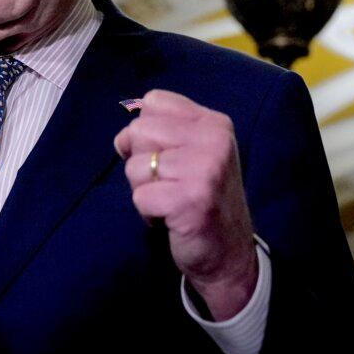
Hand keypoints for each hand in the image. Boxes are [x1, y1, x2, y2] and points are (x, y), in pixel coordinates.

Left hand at [114, 90, 257, 319]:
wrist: (229, 253)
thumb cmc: (202, 198)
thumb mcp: (194, 153)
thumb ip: (164, 131)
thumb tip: (123, 135)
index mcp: (214, 123)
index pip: (154, 101)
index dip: (144, 130)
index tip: (161, 154)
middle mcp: (213, 140)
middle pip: (139, 130)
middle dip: (141, 161)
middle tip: (167, 183)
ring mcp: (204, 169)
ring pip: (135, 166)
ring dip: (144, 189)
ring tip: (170, 200)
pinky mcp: (190, 200)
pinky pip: (140, 196)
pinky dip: (147, 212)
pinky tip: (170, 217)